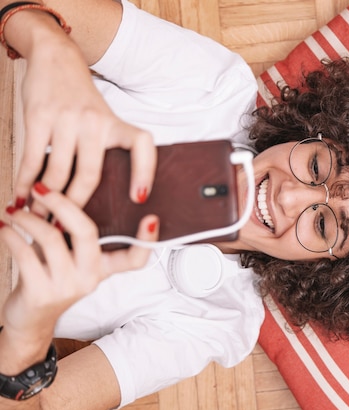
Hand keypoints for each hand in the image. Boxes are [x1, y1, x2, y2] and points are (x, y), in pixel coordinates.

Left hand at [0, 183, 158, 364]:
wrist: (29, 321)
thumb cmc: (49, 277)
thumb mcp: (67, 257)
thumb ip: (68, 232)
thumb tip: (52, 191)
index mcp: (103, 268)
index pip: (134, 258)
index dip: (147, 240)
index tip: (152, 218)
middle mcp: (90, 278)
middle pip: (86, 232)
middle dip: (62, 203)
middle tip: (41, 188)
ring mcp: (67, 287)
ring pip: (51, 238)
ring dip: (27, 219)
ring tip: (15, 210)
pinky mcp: (41, 294)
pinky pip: (25, 254)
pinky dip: (11, 235)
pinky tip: (4, 227)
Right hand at [13, 32, 156, 214]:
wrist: (56, 59)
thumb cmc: (83, 100)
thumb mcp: (104, 120)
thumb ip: (106, 150)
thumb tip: (105, 197)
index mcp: (116, 125)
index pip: (142, 146)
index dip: (145, 172)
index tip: (140, 199)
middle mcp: (96, 123)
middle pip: (90, 175)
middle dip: (76, 207)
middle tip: (66, 230)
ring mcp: (67, 119)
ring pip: (58, 172)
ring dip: (47, 200)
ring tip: (40, 218)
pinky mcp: (39, 117)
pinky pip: (32, 158)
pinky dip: (25, 182)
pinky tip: (21, 197)